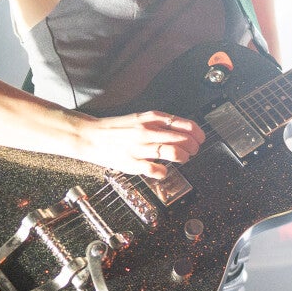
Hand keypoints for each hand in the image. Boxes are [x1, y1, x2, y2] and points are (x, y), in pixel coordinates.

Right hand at [76, 111, 204, 178]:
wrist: (90, 135)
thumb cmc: (117, 129)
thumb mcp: (140, 118)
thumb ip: (159, 123)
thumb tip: (182, 130)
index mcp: (151, 118)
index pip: (185, 124)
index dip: (198, 133)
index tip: (201, 138)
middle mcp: (148, 131)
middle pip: (183, 139)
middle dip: (194, 147)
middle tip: (193, 151)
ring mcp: (141, 147)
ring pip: (174, 152)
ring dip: (184, 157)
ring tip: (183, 158)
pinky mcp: (133, 163)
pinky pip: (156, 170)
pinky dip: (164, 172)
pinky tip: (163, 170)